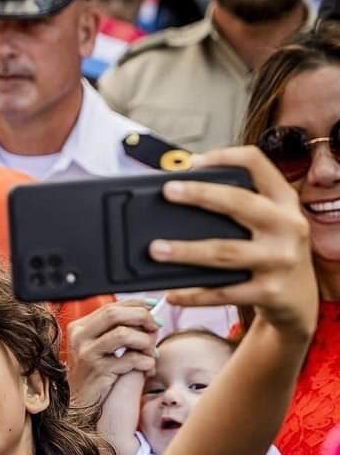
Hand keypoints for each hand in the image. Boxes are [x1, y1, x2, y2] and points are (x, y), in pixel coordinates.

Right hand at [66, 299, 159, 409]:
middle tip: (156, 327)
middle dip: (142, 317)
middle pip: (115, 314)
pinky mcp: (98, 370)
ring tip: (151, 353)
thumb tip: (149, 316)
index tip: (154, 307)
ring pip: (123, 334)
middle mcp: (79, 337)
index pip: (111, 306)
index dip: (135, 304)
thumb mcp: (102, 348)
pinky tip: (147, 368)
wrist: (81, 404)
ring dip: (145, 342)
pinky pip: (130, 359)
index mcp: (80, 328)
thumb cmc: (96, 376)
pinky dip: (146, 362)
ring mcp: (87, 353)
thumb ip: (119, 330)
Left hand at [151, 147, 316, 342]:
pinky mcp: (269, 291)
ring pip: (224, 252)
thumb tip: (180, 195)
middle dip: (200, 195)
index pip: (258, 164)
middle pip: (239, 203)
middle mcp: (287, 225)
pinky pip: (222, 292)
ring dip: (185, 251)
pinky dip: (193, 294)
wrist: (299, 298)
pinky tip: (172, 294)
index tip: (193, 161)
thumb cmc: (271, 251)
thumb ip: (239, 207)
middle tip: (168, 191)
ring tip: (155, 249)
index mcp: (284, 200)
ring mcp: (280, 259)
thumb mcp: (268, 222)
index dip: (225, 156)